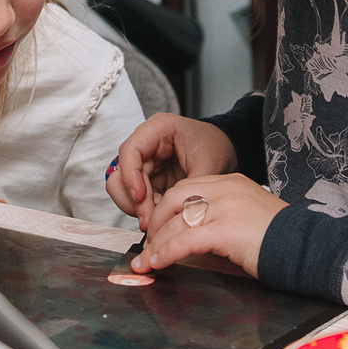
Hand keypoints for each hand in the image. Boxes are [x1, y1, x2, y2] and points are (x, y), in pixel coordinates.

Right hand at [107, 114, 236, 228]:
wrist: (225, 150)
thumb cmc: (216, 147)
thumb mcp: (208, 167)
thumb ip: (189, 188)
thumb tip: (174, 212)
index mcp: (159, 128)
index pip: (130, 150)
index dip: (131, 176)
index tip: (140, 197)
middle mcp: (146, 143)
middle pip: (123, 172)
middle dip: (136, 199)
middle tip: (149, 220)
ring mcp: (145, 161)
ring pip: (123, 187)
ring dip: (137, 206)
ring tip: (156, 219)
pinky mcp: (148, 178)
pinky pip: (135, 197)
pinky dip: (144, 209)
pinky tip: (159, 217)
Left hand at [128, 173, 284, 276]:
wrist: (307, 248)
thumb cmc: (281, 239)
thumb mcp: (247, 218)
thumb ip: (220, 219)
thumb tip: (190, 239)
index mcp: (232, 183)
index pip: (186, 188)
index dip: (166, 210)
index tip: (157, 230)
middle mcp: (227, 189)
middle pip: (174, 199)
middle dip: (156, 224)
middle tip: (148, 246)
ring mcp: (226, 207)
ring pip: (176, 221)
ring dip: (156, 244)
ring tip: (146, 261)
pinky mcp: (225, 229)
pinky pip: (185, 240)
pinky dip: (166, 253)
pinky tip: (158, 263)